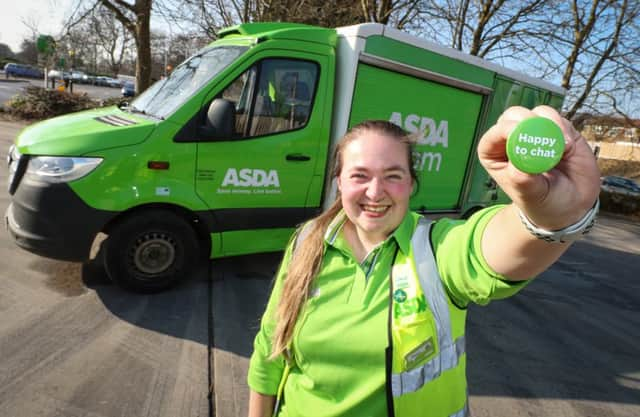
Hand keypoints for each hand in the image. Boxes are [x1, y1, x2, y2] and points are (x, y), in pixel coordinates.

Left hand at [477, 105, 600, 229]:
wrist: (573, 205)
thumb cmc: (544, 202)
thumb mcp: (531, 195)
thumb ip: (523, 178)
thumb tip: (520, 159)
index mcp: (496, 156)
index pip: (493, 136)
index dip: (504, 130)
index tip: (519, 133)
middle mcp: (513, 141)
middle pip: (513, 117)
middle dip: (526, 121)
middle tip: (540, 134)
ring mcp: (535, 133)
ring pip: (536, 113)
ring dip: (547, 124)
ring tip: (559, 148)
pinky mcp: (556, 129)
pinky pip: (556, 118)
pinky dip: (561, 127)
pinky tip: (567, 147)